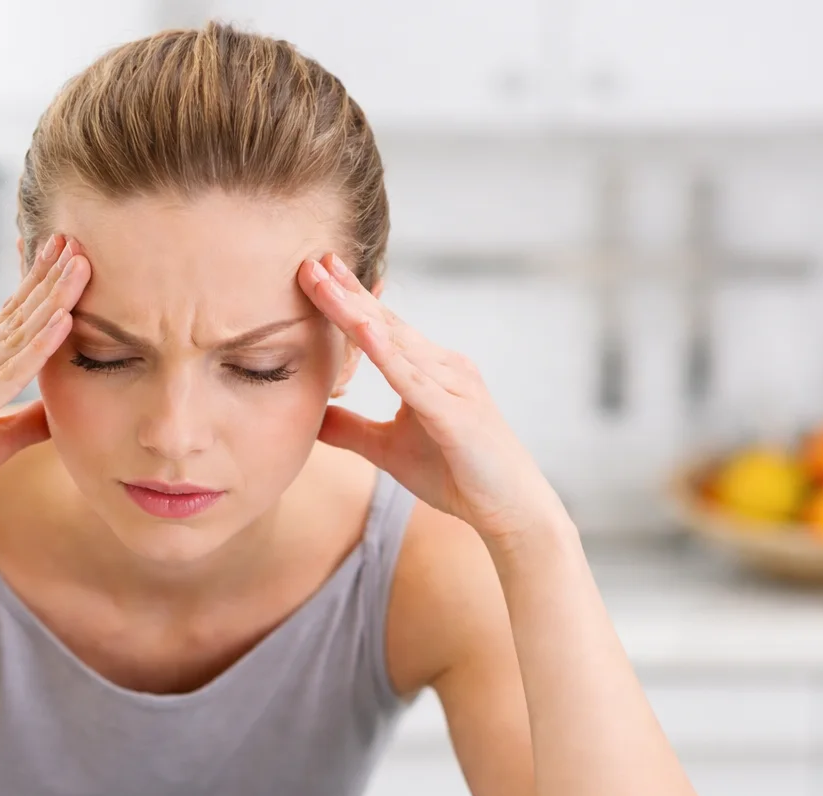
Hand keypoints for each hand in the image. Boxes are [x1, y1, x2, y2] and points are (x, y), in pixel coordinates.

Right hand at [0, 234, 90, 538]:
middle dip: (46, 276)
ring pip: (15, 334)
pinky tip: (62, 319)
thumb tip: (61, 407)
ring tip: (80, 265)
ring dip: (51, 298)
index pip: (8, 320)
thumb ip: (26, 421)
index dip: (36, 287)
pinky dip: (39, 345)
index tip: (63, 256)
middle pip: (14, 314)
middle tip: (76, 239)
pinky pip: (9, 373)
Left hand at [297, 253, 566, 544]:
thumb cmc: (458, 476)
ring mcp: (453, 386)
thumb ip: (352, 429)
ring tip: (323, 281)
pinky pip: (413, 379)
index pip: (382, 329)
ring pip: (395, 342)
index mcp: (430, 371)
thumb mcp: (389, 450)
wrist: (511, 510)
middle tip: (311, 259)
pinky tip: (361, 329)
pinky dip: (386, 353)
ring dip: (356, 310)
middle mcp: (445, 367)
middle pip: (387, 323)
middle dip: (347, 291)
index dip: (350, 300)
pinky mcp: (455, 414)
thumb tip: (311, 416)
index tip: (317, 272)